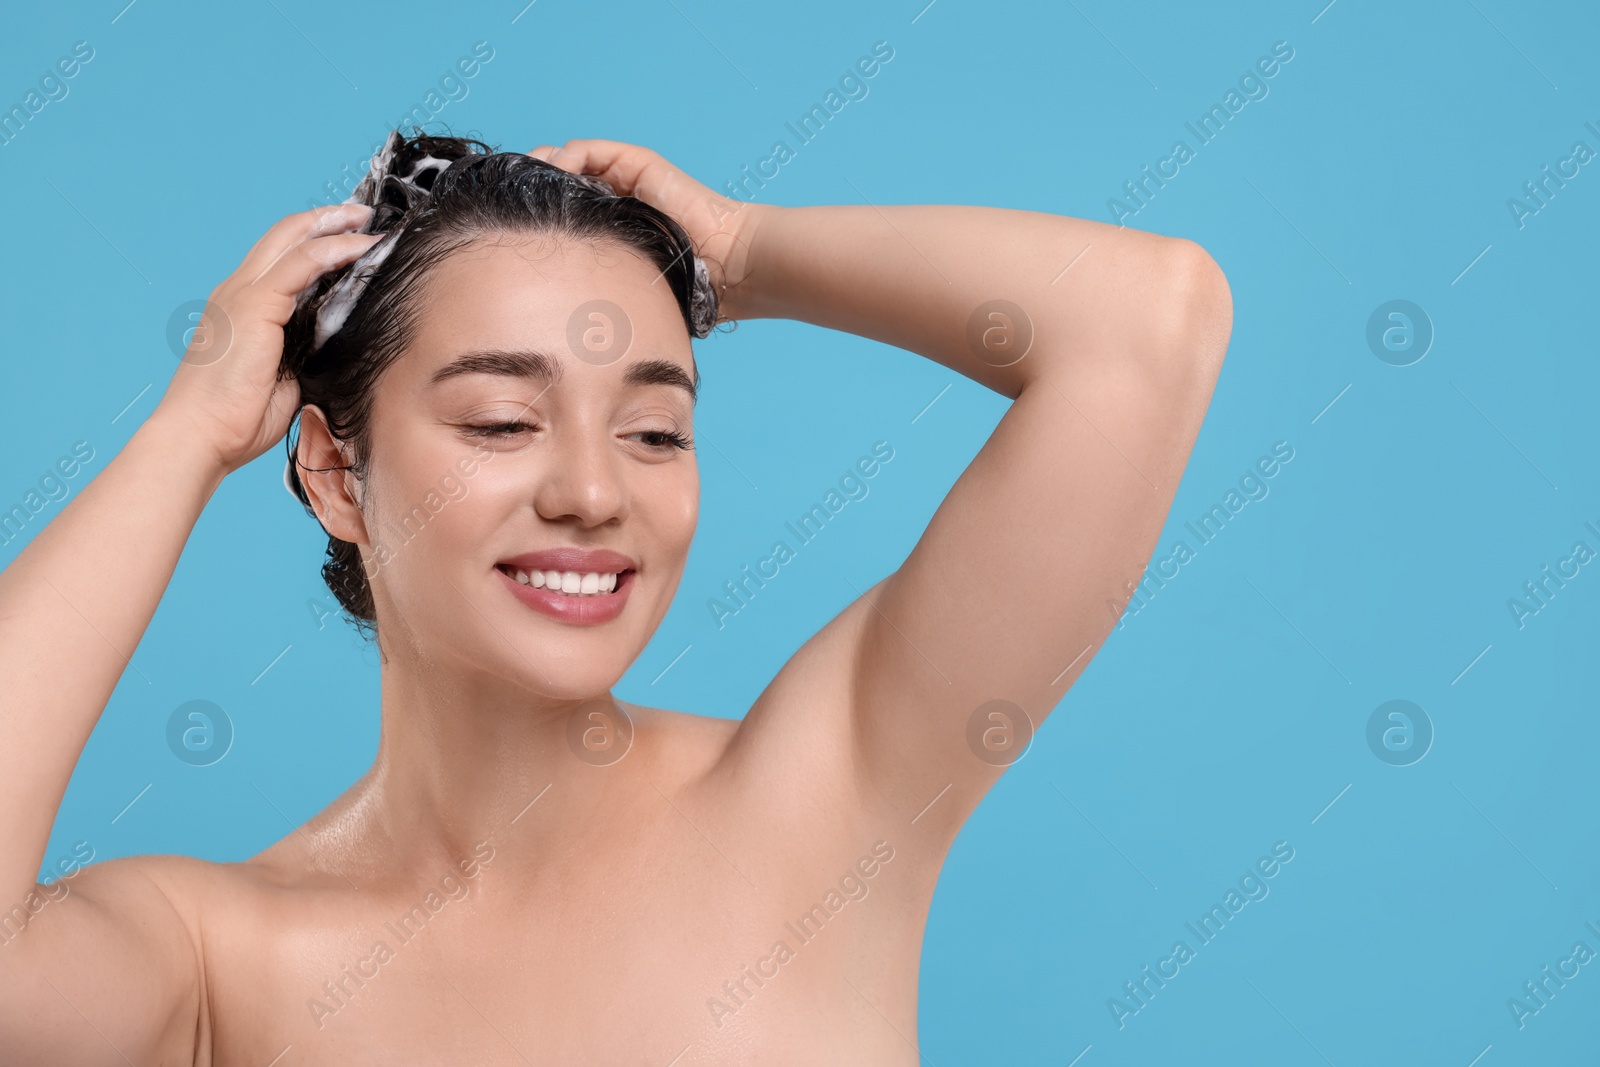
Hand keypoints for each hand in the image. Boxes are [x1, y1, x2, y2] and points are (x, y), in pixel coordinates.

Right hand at [152, 203, 381, 474]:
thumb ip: (304, 355)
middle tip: (364, 215)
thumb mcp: (283, 380)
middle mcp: (237, 292)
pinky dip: (335, 250)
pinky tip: (363, 247)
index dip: (315, 241)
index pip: (280, 259)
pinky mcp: (255, 305)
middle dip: (327, 219)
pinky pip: (302, 264)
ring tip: (369, 222)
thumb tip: (333, 350)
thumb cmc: (236, 422)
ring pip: (294, 239)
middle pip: (285, 235)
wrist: (200, 438)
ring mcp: (243, 295)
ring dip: (336, 226)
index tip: (352, 237)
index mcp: (241, 309)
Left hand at [527, 139, 768, 319]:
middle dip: (530, 188)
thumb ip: (596, 297)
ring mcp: (626, 180)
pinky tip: (553, 172)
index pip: (562, 213)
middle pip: (559, 184)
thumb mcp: (627, 295)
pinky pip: (589, 151)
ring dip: (541, 168)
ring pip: (567, 162)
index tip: (507, 225)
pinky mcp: (636, 164)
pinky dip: (566, 157)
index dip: (534, 214)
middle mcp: (617, 201)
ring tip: (521, 185)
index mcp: (612, 231)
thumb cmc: (687, 290)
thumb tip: (549, 323)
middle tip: (504, 202)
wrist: (731, 267)